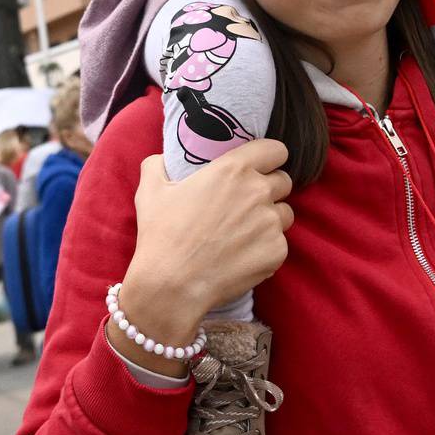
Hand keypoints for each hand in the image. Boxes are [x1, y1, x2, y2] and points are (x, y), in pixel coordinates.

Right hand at [117, 142, 293, 363]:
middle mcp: (258, 191)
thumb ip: (158, 165)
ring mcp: (271, 222)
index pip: (276, 150)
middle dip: (270, 190)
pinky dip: (265, 249)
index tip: (261, 168)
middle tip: (246, 206)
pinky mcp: (277, 251)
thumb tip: (162, 160)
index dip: (270, 158)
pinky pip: (279, 244)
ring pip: (284, 214)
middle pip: (284, 182)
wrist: (171, 285)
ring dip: (270, 220)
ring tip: (243, 234)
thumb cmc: (161, 235)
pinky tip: (241, 257)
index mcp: (234, 169)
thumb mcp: (150, 190)